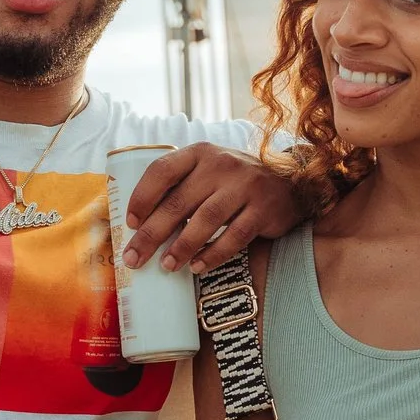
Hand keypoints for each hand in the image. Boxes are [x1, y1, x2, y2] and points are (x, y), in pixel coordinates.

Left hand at [121, 144, 304, 274]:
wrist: (290, 184)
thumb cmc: (235, 183)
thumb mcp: (208, 172)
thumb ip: (181, 187)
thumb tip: (139, 225)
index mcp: (200, 153)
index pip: (162, 170)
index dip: (142, 197)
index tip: (130, 223)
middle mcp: (221, 165)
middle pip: (179, 202)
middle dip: (151, 234)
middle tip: (134, 258)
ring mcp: (245, 186)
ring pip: (206, 220)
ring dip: (181, 246)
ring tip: (166, 265)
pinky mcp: (263, 209)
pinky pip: (234, 236)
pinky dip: (213, 254)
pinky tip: (197, 266)